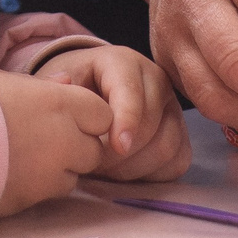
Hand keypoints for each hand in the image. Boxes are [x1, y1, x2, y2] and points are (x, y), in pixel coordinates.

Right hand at [0, 68, 110, 216]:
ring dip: (60, 170)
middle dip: (79, 146)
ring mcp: (47, 175)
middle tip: (48, 140)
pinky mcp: (29, 202)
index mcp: (58, 104)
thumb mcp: (2, 79)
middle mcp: (62, 141)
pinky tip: (12, 175)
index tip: (68, 116)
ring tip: (26, 159)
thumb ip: (42, 85)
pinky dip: (37, 188)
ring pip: (73, 177)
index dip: (88, 116)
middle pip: (94, 151)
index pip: (103, 115)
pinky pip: (47, 197)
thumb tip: (68, 83)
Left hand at [34, 46, 190, 181]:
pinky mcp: (180, 134)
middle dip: (121, 153)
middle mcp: (156, 80)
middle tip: (93, 164)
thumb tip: (64, 84)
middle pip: (151, 124)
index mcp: (124, 62)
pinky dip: (153, 175)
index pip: (132, 91)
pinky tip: (127, 175)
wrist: (91, 93)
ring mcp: (172, 108)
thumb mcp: (61, 82)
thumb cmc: (74, 88)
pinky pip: (177, 161)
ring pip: (166, 145)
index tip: (116, 145)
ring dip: (134, 167)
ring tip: (105, 171)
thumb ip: (56, 87)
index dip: (126, 120)